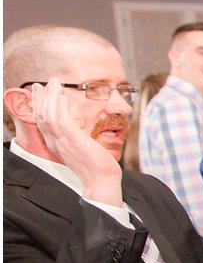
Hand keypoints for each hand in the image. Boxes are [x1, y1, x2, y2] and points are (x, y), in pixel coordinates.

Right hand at [31, 80, 122, 204]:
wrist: (102, 180)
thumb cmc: (96, 165)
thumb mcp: (80, 147)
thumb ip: (75, 136)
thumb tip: (78, 125)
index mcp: (55, 143)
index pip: (42, 120)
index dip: (39, 104)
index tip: (40, 91)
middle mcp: (55, 142)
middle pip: (42, 116)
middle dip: (41, 97)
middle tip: (41, 83)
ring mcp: (63, 142)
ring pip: (49, 115)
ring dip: (51, 97)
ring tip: (54, 83)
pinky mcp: (74, 141)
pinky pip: (63, 121)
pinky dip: (60, 107)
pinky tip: (62, 96)